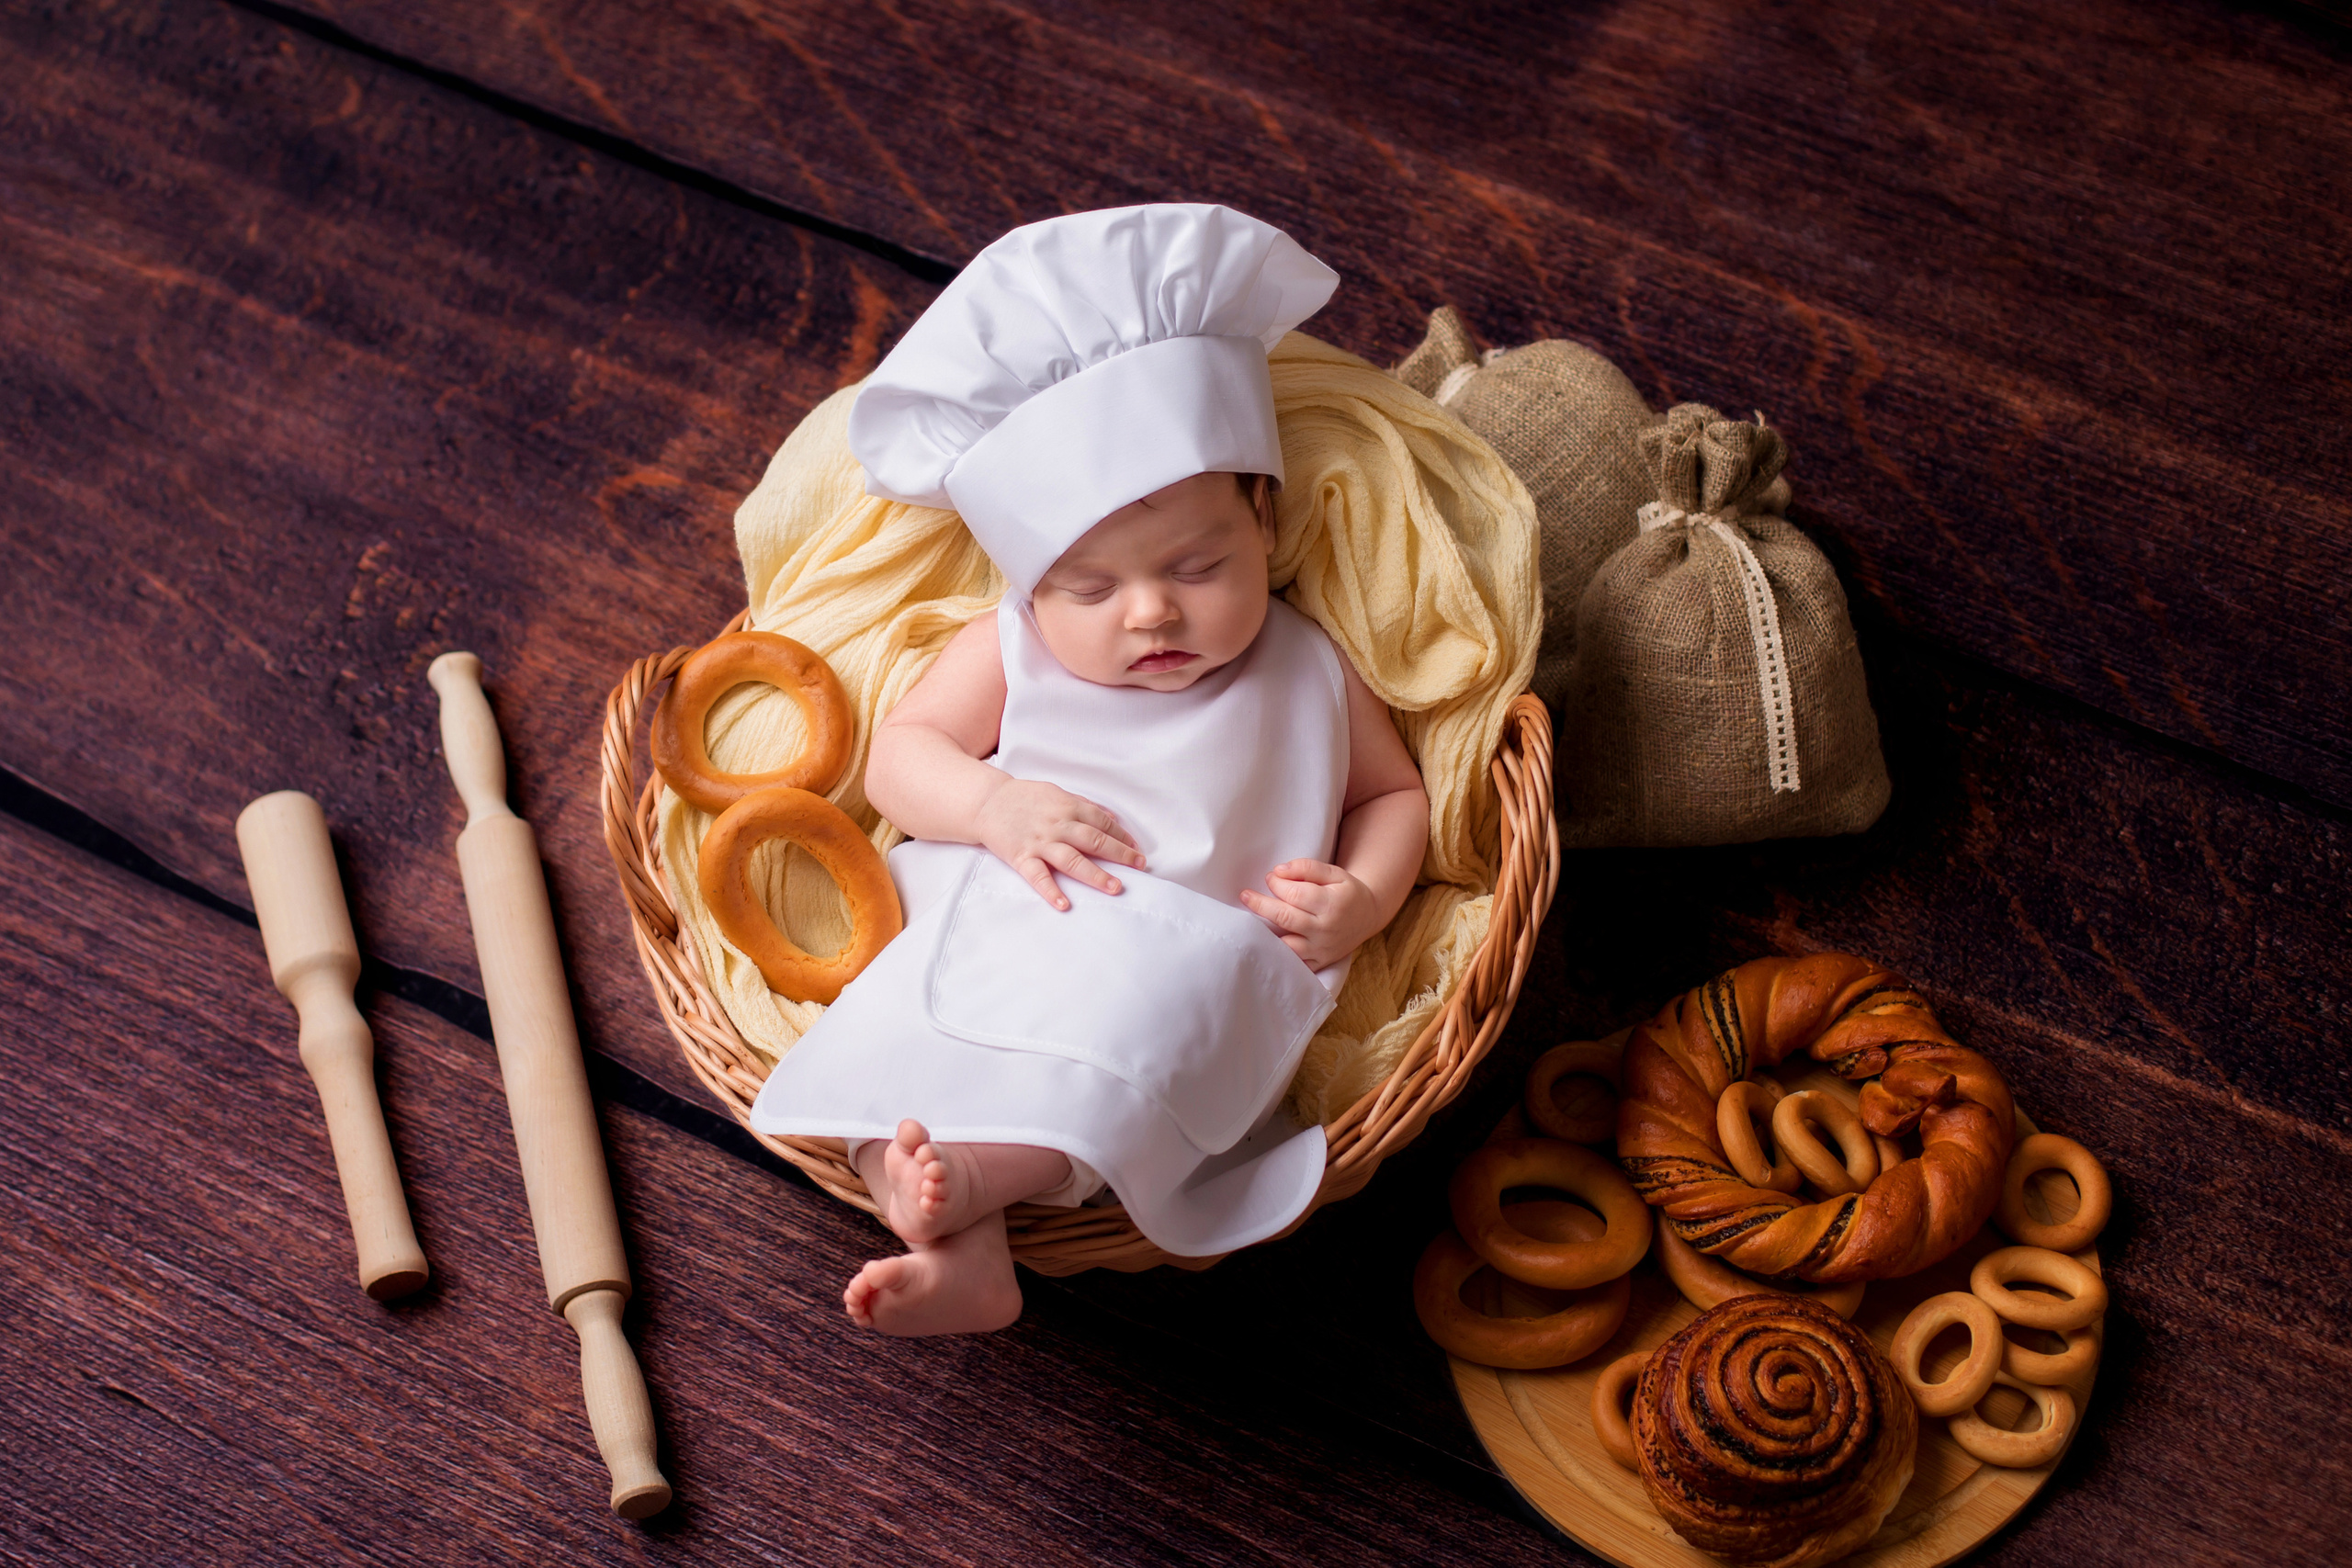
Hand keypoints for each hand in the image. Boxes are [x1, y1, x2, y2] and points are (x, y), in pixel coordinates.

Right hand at [973, 778, 1145, 909]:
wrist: (986, 801)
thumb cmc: (1025, 798)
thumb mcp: (1058, 793)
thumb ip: (1085, 806)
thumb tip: (1113, 818)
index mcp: (1068, 807)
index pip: (1103, 823)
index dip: (1123, 836)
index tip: (1137, 851)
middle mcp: (1058, 824)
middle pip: (1094, 841)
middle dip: (1120, 854)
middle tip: (1140, 867)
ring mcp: (1039, 842)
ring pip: (1072, 860)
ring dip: (1095, 875)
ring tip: (1115, 887)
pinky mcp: (1021, 857)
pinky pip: (1038, 876)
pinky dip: (1050, 891)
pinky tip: (1064, 904)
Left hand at [1240, 859, 1383, 969]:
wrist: (1367, 917)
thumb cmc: (1347, 892)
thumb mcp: (1334, 872)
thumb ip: (1307, 868)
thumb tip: (1278, 870)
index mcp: (1332, 904)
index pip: (1295, 894)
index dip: (1277, 884)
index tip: (1270, 877)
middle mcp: (1325, 930)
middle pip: (1285, 917)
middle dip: (1260, 904)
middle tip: (1245, 895)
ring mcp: (1321, 949)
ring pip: (1285, 945)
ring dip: (1264, 934)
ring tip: (1247, 922)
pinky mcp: (1318, 963)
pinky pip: (1293, 963)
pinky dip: (1277, 956)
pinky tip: (1263, 944)